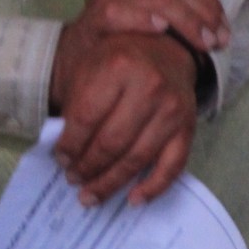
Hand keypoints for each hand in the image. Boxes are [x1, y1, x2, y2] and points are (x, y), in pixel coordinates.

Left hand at [48, 31, 199, 207]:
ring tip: (91, 195)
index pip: (85, 118)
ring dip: (111, 183)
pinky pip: (172, 166)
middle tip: (73, 179)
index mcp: (118, 66)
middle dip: (87, 167)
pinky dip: (153, 187)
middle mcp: (149, 86)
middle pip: (110, 142)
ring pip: (136, 159)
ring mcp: (171, 109)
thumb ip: (75, 101)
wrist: (167, 48)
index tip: (60, 159)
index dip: (69, 145)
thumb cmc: (120, 59)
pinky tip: (134, 200)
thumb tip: (65, 152)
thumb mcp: (90, 63)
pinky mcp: (188, 127)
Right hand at [70, 0, 228, 53]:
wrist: (71, 67)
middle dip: (203, 16)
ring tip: (202, 43)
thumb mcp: (147, 18)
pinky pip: (118, 12)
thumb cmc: (113, 45)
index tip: (225, 32)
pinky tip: (161, 28)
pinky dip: (141, 17)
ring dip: (185, 21)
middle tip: (218, 42)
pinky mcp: (91, 19)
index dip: (210, 5)